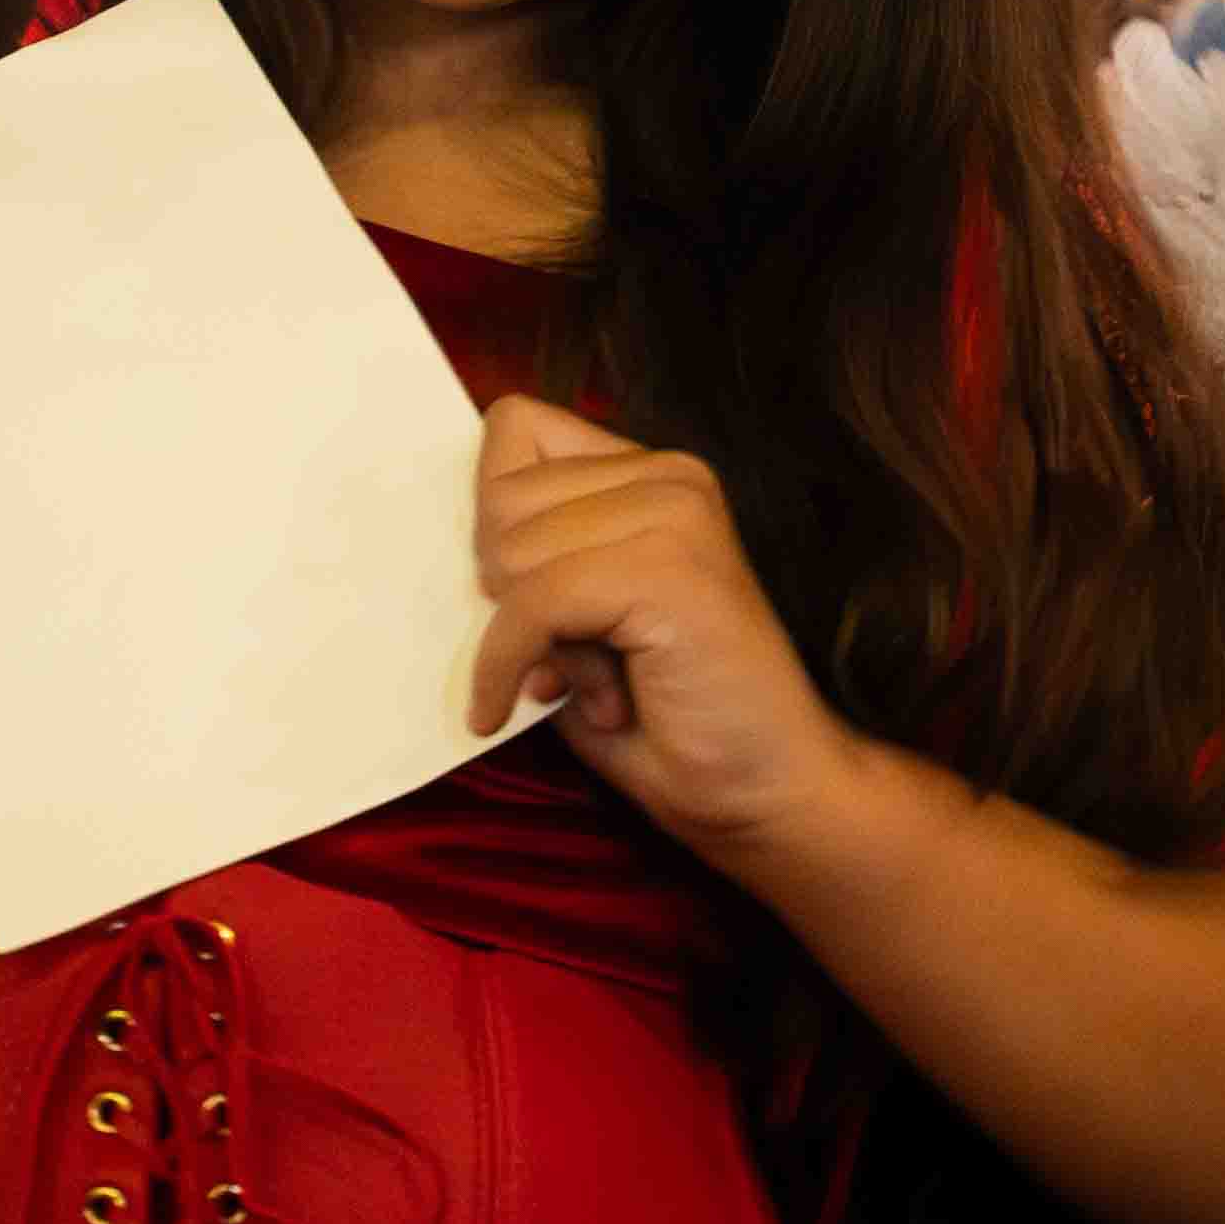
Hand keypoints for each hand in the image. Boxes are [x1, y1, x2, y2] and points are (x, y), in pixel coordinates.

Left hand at [465, 397, 877, 856]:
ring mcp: (676, 513)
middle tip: (569, 658)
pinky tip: (516, 710)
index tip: (522, 597)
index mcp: (653, 475)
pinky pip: (532, 603)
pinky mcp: (668, 567)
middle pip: (499, 495)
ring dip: (525, 638)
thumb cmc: (671, 722)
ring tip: (592, 684)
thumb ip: (527, 569)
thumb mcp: (577, 628)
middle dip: (507, 591)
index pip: (514, 430)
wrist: (773, 793)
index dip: (495, 519)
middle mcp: (671, 476)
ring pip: (510, 550)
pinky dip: (505, 667)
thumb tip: (452, 555)